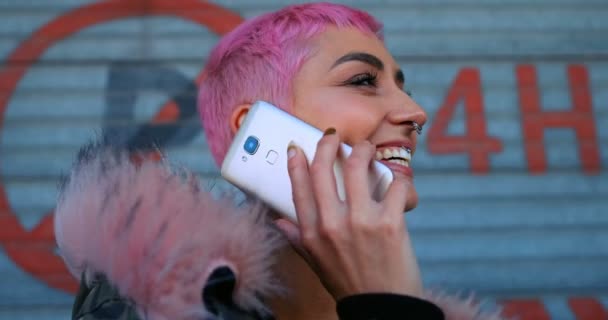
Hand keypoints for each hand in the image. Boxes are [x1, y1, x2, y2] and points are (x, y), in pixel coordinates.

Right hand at [275, 129, 422, 300]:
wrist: (382, 309)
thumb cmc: (349, 284)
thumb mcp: (316, 263)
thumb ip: (298, 239)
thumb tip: (278, 221)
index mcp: (312, 232)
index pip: (298, 187)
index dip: (296, 162)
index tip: (297, 146)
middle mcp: (332, 224)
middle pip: (323, 168)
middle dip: (328, 143)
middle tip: (334, 136)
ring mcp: (362, 221)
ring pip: (357, 166)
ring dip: (363, 150)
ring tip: (366, 149)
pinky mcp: (391, 223)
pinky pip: (395, 186)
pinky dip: (398, 179)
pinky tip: (396, 180)